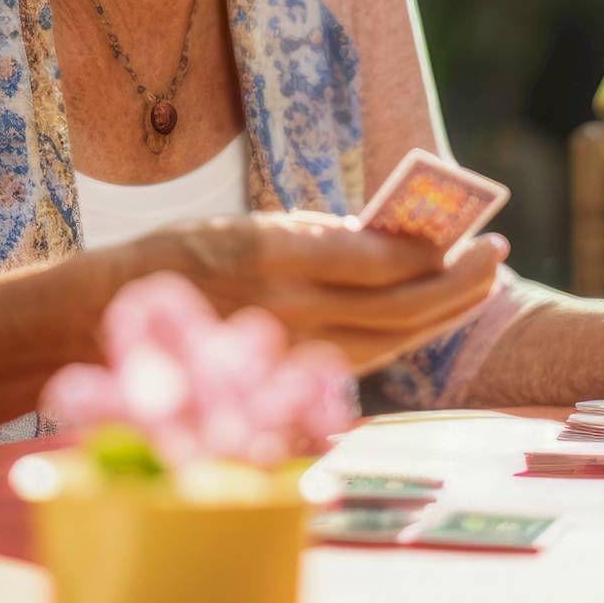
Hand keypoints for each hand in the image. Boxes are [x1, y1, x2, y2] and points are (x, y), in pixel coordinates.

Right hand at [146, 213, 507, 374]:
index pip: (377, 259)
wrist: (107, 319)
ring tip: (480, 282)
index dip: (429, 249)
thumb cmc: (175, 256)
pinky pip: (365, 358)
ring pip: (392, 340)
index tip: (461, 230)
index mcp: (274, 256)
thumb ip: (312, 234)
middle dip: (458, 282)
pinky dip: (406, 336)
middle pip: (400, 307)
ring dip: (445, 312)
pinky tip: (430, 314)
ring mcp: (291, 351)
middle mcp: (289, 310)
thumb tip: (381, 236)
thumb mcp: (242, 224)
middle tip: (496, 253)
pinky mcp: (289, 378)